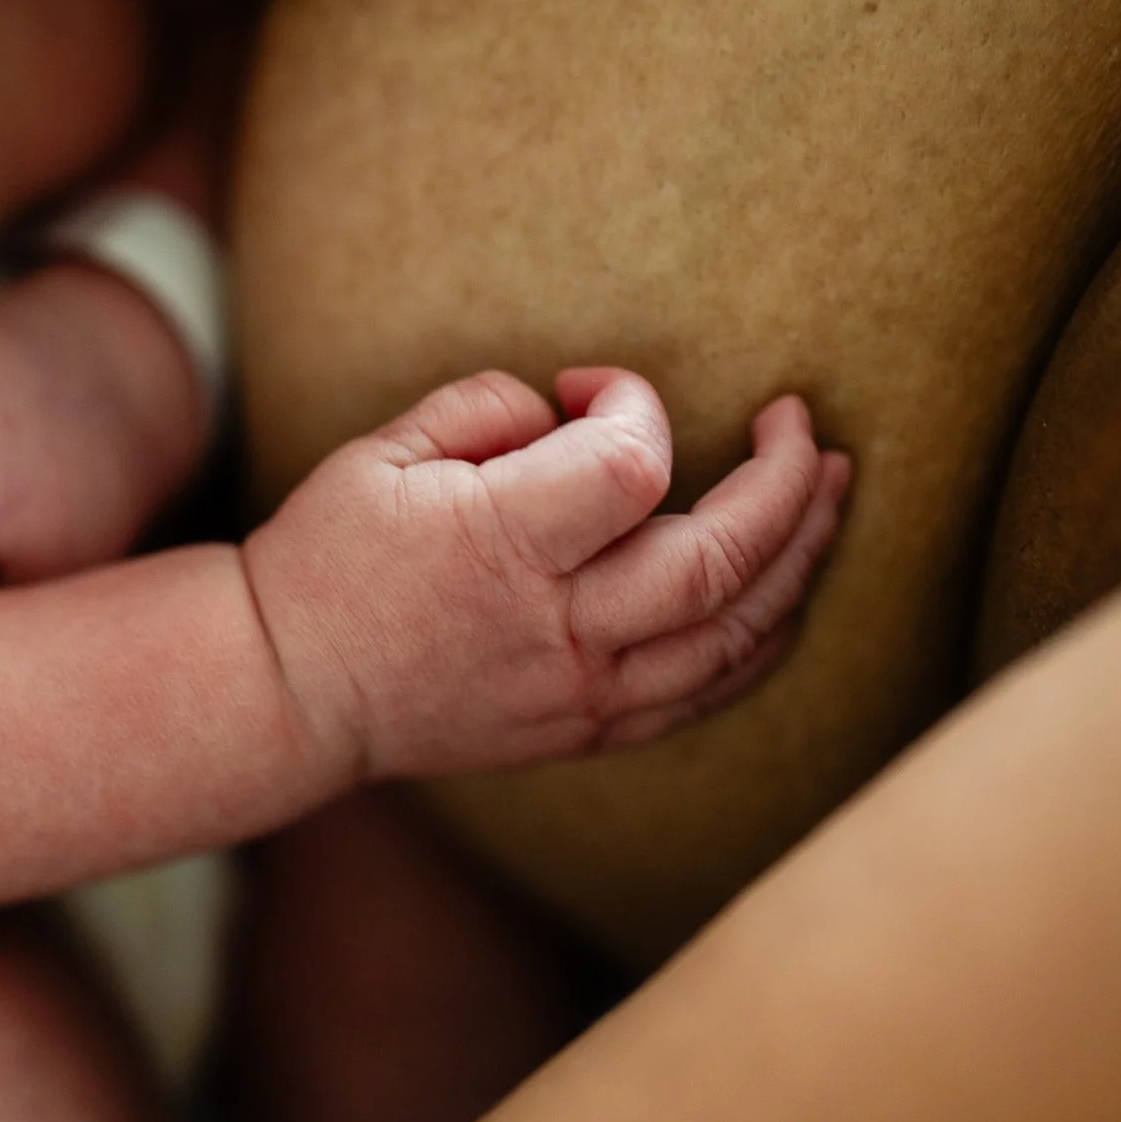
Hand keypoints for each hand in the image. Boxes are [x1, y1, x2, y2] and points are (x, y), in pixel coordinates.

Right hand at [241, 369, 850, 780]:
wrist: (289, 691)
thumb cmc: (328, 560)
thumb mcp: (382, 453)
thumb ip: (489, 407)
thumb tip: (578, 411)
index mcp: (501, 547)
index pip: (634, 464)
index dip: (636, 404)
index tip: (591, 390)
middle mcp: (557, 629)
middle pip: (724, 559)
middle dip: (785, 481)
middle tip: (800, 423)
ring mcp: (579, 692)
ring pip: (737, 635)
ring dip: (804, 557)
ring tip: (830, 492)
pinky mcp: (584, 731)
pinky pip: (706, 693)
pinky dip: (762, 637)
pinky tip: (783, 588)